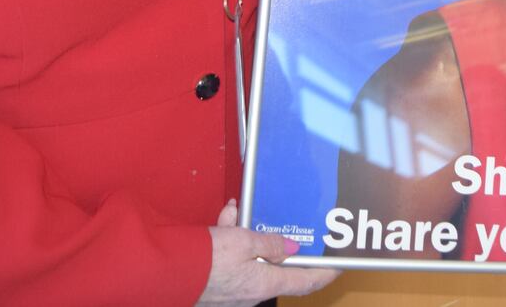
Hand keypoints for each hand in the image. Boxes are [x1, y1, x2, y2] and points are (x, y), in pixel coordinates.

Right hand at [196, 200, 338, 305]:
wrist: (167, 271)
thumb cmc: (205, 259)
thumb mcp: (243, 241)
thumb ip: (270, 243)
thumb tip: (292, 248)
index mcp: (263, 283)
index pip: (305, 282)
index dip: (324, 273)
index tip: (339, 264)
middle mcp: (251, 291)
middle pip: (276, 266)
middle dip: (275, 242)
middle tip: (279, 226)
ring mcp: (234, 290)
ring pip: (251, 257)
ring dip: (247, 235)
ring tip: (237, 214)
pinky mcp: (217, 283)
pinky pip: (232, 259)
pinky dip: (230, 239)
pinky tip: (226, 217)